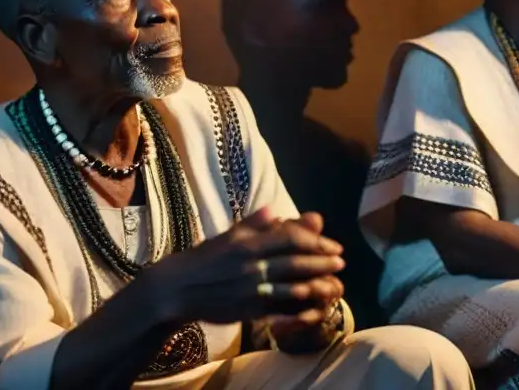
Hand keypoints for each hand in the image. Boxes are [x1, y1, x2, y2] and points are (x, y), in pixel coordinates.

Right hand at [144, 207, 344, 326]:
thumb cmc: (205, 258)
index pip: (290, 237)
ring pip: (291, 285)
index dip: (314, 239)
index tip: (331, 243)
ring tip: (334, 281)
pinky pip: (278, 307)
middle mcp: (252, 266)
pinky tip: (312, 302)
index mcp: (248, 243)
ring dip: (316, 282)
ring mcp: (251, 289)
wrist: (177, 288)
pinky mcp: (248, 309)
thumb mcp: (228, 235)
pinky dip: (297, 305)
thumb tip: (275, 209)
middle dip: (322, 261)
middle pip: (295, 261)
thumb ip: (254, 223)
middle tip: (341, 260)